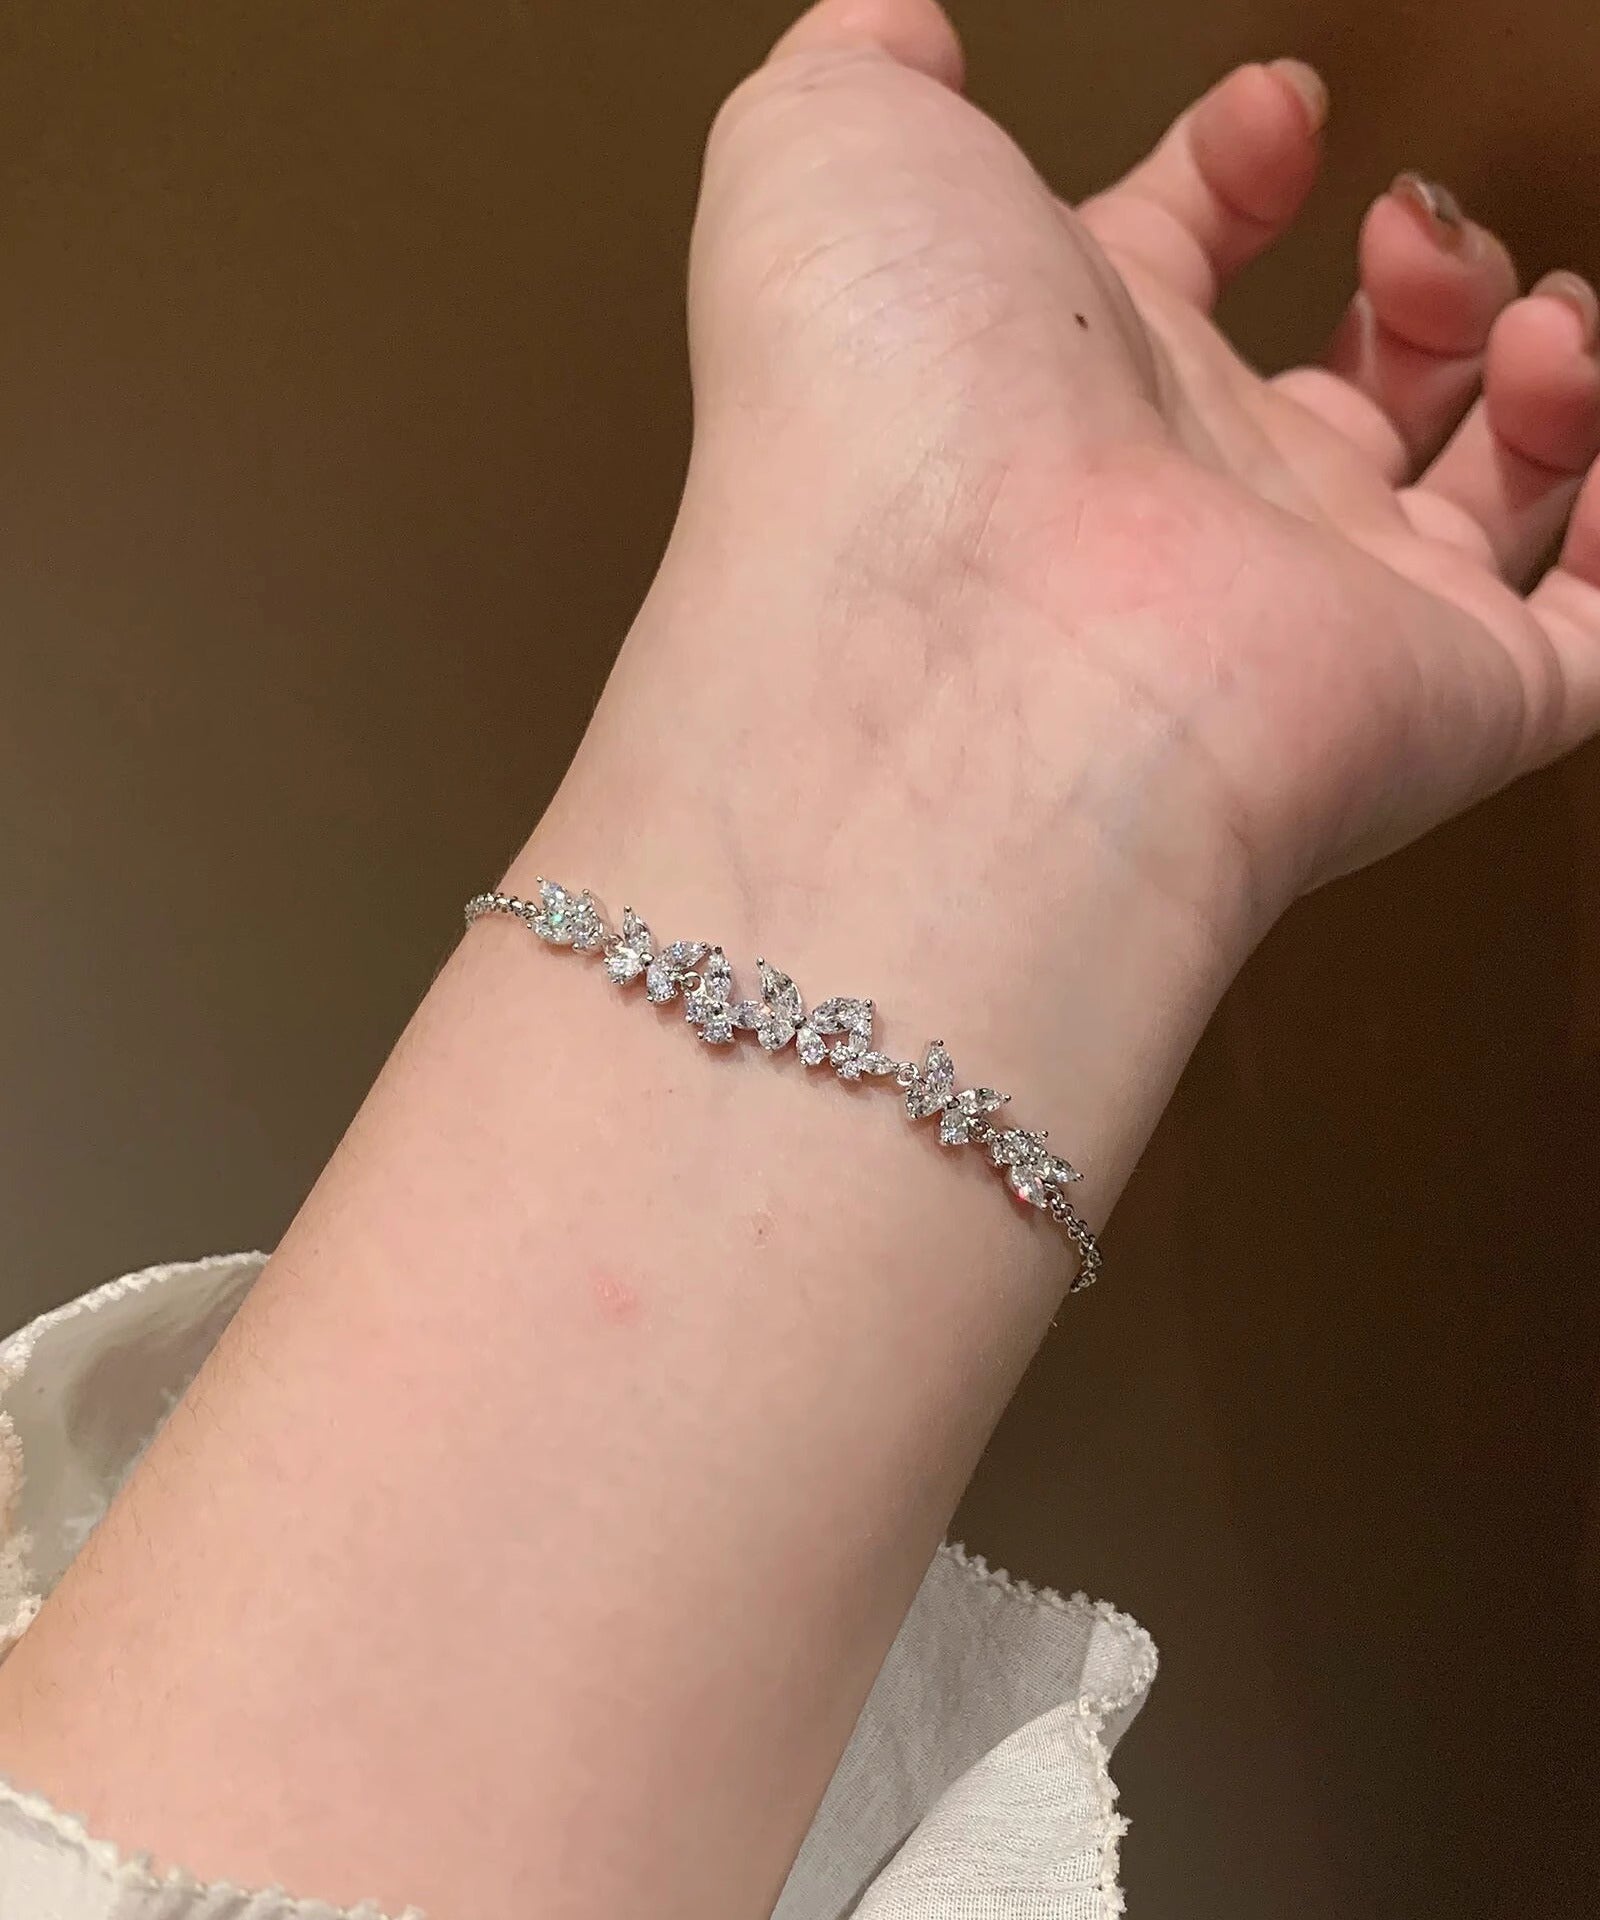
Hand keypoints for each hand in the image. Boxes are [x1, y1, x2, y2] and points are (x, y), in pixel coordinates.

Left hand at [562, 0, 1599, 963]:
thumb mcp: (826, 157)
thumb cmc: (879, 411)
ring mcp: (1326, 614)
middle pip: (1343, 399)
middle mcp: (1195, 508)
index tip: (1267, 106)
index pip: (1174, 272)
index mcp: (1065, 384)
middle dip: (1414, 271)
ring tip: (1516, 313)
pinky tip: (1581, 401)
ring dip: (1543, 365)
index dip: (1231, 170)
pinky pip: (1588, 638)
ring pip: (1488, 507)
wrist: (976, 638)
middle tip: (1400, 228)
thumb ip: (866, 72)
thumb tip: (901, 43)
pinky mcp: (1452, 701)